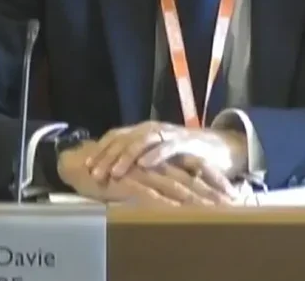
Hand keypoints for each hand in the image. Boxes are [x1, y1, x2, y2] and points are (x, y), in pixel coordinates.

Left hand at [58, 139, 239, 205]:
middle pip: (122, 139)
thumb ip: (137, 163)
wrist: (219, 147)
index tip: (85, 166)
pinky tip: (144, 165)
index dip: (99, 150)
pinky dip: (155, 155)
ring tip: (114, 172)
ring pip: (141, 141)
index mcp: (140, 132)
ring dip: (126, 157)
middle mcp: (150, 129)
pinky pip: (167, 147)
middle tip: (95, 173)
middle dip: (107, 156)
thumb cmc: (183, 156)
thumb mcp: (156, 158)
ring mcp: (167, 133)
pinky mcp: (185, 142)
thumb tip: (110, 176)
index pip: (114, 138)